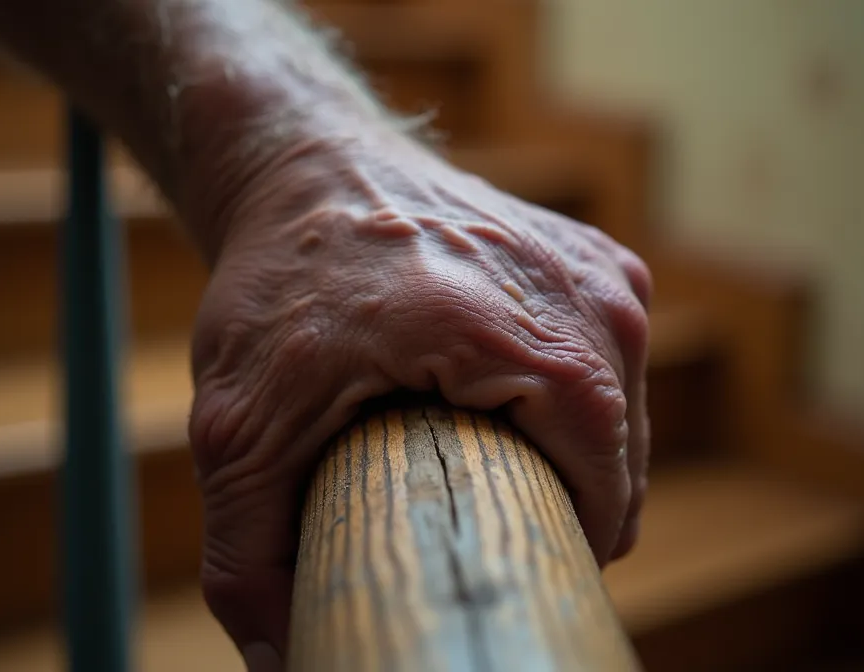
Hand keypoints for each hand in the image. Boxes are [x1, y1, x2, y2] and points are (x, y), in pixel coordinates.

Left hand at [188, 131, 650, 668]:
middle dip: (559, 512)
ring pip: (623, 420)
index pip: (601, 491)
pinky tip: (509, 413)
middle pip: (618, 462)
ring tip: (492, 471)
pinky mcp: (602, 262)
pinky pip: (615, 371)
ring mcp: (604, 271)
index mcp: (518, 333)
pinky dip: (571, 407)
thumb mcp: (240, 425)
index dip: (558, 552)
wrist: (309, 166)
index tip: (503, 576)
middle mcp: (586, 296)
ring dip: (569, 462)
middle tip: (480, 528)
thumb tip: (284, 667)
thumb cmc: (280, 284)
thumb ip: (250, 558)